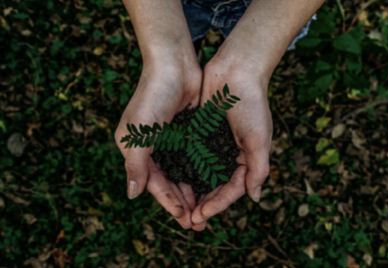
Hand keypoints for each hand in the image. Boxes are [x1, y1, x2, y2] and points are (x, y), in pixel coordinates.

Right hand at [115, 56, 201, 228]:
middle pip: (169, 182)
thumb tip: (132, 195)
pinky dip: (201, 173)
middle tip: (197, 223)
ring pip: (183, 173)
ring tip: (206, 210)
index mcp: (136, 149)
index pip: (153, 183)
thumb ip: (135, 165)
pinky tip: (211, 185)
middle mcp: (153, 148)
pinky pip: (194, 159)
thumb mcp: (139, 133)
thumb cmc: (152, 96)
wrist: (174, 64)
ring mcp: (171, 140)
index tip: (183, 217)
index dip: (168, 201)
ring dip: (193, 191)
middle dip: (182, 202)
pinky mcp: (187, 132)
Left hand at [191, 56, 272, 229]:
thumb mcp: (259, 138)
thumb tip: (254, 198)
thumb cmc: (251, 103)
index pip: (232, 189)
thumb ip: (258, 168)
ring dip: (192, 191)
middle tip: (189, 220)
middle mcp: (229, 154)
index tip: (202, 214)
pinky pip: (191, 156)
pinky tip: (173, 181)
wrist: (236, 70)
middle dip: (203, 203)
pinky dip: (184, 169)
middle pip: (215, 186)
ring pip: (201, 174)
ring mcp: (213, 144)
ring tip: (180, 208)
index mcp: (246, 158)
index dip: (218, 204)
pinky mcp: (200, 133)